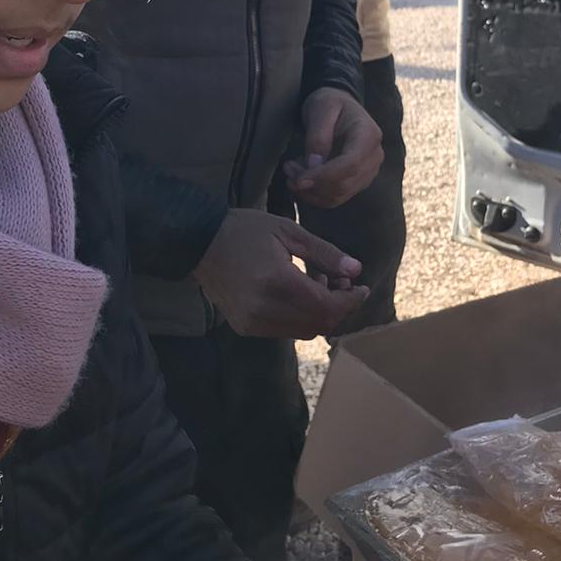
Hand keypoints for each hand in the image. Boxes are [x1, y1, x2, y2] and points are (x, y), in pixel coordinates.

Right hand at [193, 208, 368, 337]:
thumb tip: (355, 270)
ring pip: (304, 330)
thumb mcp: (288, 231)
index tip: (362, 287)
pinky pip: (284, 330)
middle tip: (340, 281)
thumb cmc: (245, 230)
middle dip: (338, 306)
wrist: (198, 242)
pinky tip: (297, 292)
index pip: (327, 306)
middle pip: (319, 323)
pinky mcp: (244, 327)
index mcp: (277, 282)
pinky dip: (300, 316)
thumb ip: (324, 253)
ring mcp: (253, 322)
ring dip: (320, 312)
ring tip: (317, 282)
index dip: (351, 300)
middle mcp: (264, 309)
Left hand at [286, 87, 382, 208]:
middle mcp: (374, 156)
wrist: (338, 107)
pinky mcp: (358, 181)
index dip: (323, 177)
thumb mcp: (320, 110)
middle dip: (312, 184)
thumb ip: (318, 137)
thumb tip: (313, 166)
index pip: (350, 165)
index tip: (298, 180)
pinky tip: (300, 180)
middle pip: (344, 184)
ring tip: (291, 173)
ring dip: (310, 192)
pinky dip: (314, 194)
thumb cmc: (329, 103)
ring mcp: (368, 171)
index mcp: (369, 135)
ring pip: (339, 195)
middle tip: (288, 169)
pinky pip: (336, 197)